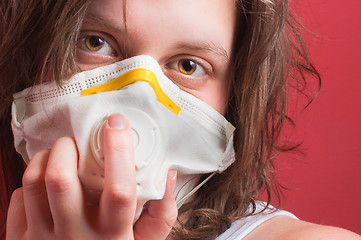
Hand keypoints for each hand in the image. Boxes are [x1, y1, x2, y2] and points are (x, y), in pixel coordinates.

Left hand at [6, 114, 177, 239]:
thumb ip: (161, 213)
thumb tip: (168, 174)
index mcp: (112, 236)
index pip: (119, 190)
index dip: (119, 151)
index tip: (118, 124)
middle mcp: (74, 237)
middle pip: (60, 179)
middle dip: (68, 148)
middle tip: (77, 144)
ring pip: (33, 182)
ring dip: (45, 158)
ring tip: (59, 156)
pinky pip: (17, 199)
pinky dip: (31, 182)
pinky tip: (46, 186)